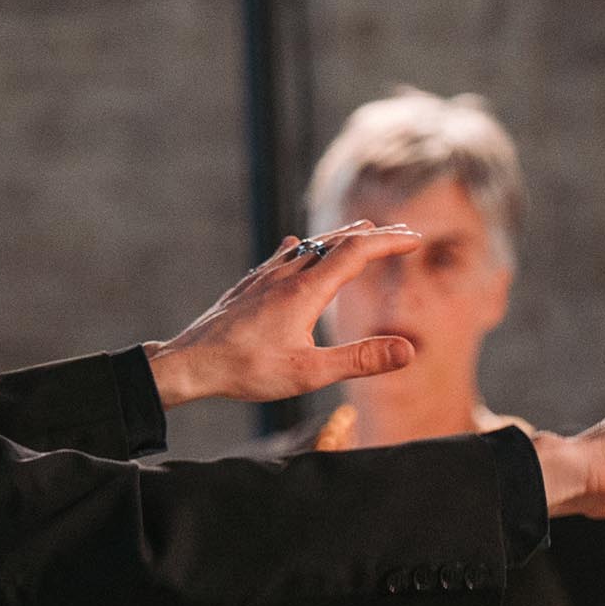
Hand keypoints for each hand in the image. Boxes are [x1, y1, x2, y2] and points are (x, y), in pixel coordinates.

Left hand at [147, 224, 424, 405]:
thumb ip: (360, 359)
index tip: (415, 239)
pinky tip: (294, 247)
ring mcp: (264, 278)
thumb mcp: (310, 373)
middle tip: (400, 233)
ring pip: (309, 246)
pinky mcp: (248, 287)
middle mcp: (286, 274)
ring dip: (341, 237)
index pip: (357, 252)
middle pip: (336, 242)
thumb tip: (408, 349)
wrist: (189, 363)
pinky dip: (303, 247)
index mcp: (306, 290)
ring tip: (360, 233)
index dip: (389, 242)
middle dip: (372, 236)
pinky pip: (282, 256)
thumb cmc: (247, 370)